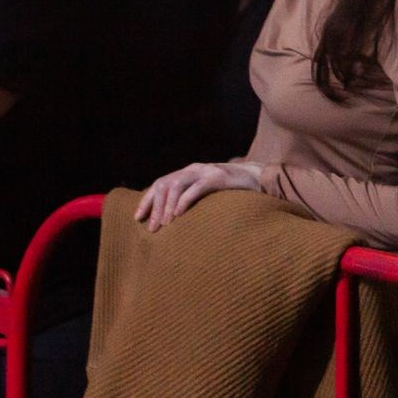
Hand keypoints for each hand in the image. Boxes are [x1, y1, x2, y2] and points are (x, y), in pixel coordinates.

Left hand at [132, 159, 259, 231]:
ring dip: (167, 206)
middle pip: (164, 184)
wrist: (260, 178)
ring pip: (176, 184)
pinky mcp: (218, 177)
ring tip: (164, 224)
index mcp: (188, 173)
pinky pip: (196, 188)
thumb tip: (173, 218)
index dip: (147, 200)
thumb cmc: (232, 191)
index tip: (137, 218)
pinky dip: (184, 201)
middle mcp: (193, 169)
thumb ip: (192, 198)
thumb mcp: (208, 193)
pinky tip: (178, 214)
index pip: (160, 183)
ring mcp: (206, 171)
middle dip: (155, 206)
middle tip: (152, 228)